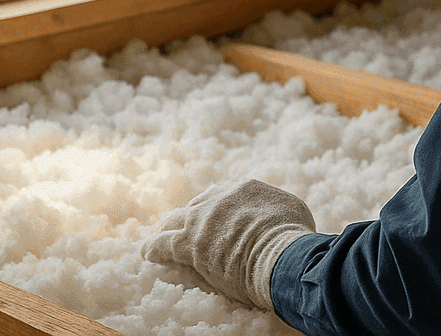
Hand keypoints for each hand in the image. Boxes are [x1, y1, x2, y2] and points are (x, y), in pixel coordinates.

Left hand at [143, 179, 314, 311]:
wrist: (277, 251)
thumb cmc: (292, 235)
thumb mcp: (293, 209)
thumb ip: (277, 208)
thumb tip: (278, 216)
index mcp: (243, 188)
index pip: (223, 196)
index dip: (218, 209)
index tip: (217, 218)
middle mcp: (219, 198)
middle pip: (197, 205)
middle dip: (191, 216)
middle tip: (187, 227)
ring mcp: (201, 219)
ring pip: (175, 221)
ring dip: (168, 228)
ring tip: (161, 235)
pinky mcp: (189, 244)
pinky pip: (161, 244)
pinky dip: (152, 248)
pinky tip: (147, 252)